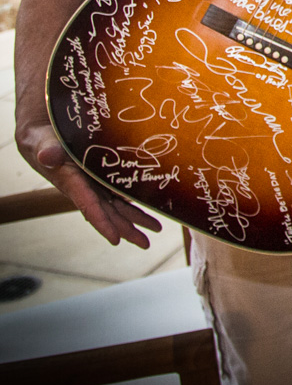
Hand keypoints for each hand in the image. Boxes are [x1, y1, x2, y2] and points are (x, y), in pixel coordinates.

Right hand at [16, 120, 160, 248]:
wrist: (44, 140)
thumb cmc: (43, 142)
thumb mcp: (44, 144)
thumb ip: (48, 151)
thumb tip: (47, 156)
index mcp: (73, 184)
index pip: (89, 207)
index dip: (102, 223)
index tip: (115, 240)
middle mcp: (86, 190)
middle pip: (109, 214)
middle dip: (126, 230)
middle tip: (146, 244)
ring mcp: (96, 186)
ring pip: (118, 207)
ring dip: (136, 219)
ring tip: (156, 229)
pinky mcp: (103, 178)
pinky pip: (121, 194)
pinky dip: (134, 204)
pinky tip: (149, 211)